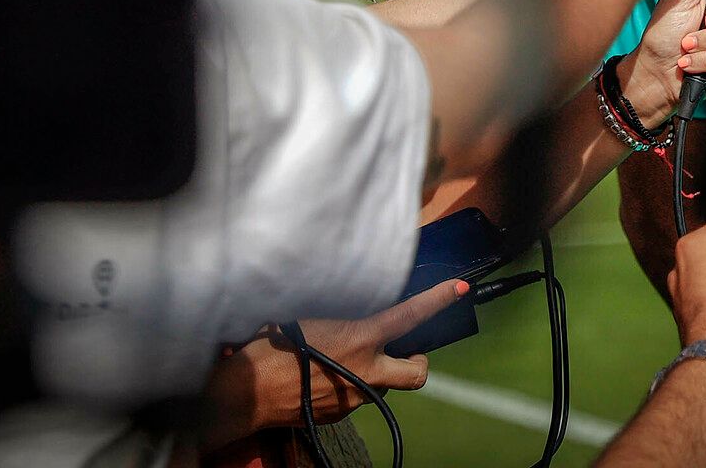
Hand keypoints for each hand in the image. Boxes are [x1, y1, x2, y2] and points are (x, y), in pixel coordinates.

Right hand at [207, 279, 467, 447]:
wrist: (246, 391)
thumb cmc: (272, 344)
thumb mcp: (312, 317)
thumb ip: (343, 320)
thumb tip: (354, 319)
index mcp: (361, 339)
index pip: (411, 316)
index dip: (438, 299)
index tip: (460, 288)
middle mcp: (366, 371)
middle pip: (417, 374)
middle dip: (417, 362)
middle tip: (406, 352)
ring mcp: (354, 399)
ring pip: (382, 388)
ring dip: (375, 375)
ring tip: (345, 362)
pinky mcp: (338, 417)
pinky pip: (355, 399)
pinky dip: (348, 388)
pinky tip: (322, 378)